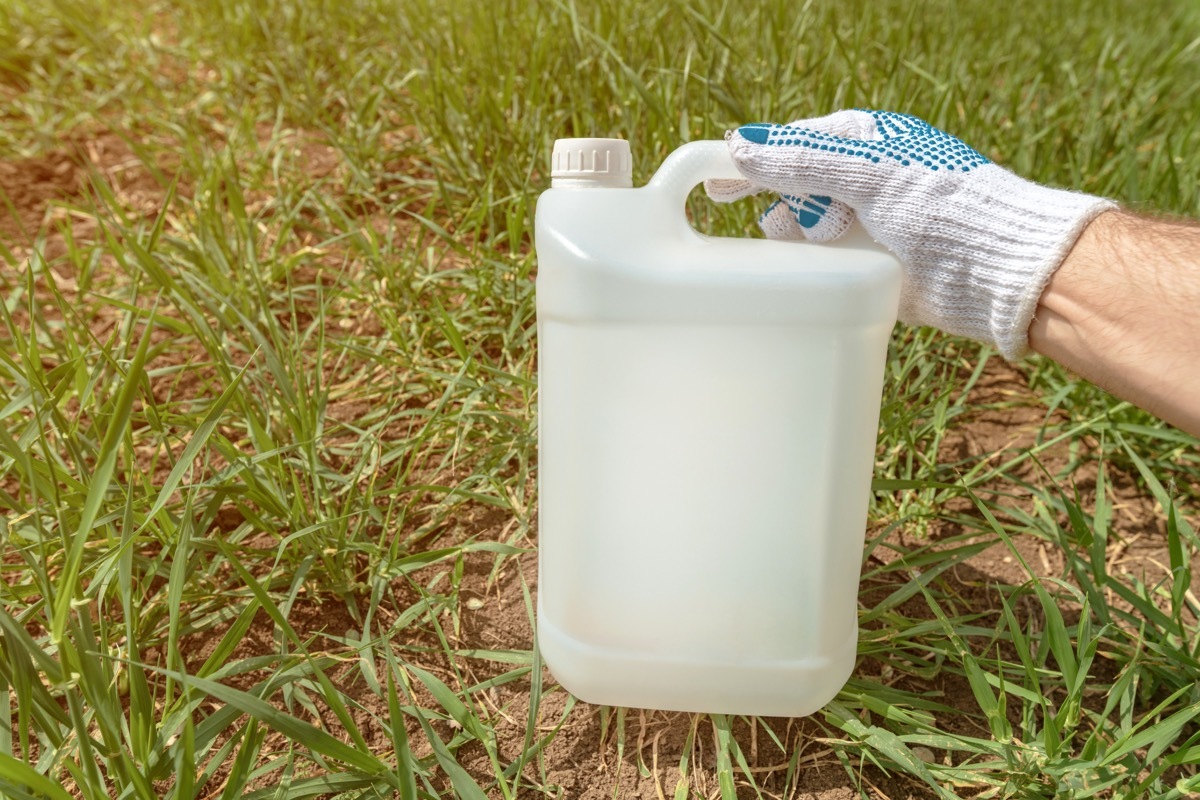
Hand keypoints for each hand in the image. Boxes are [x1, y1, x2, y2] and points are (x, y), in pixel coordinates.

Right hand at [706, 110, 1114, 359]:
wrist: (1001, 270)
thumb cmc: (945, 207)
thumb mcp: (869, 173)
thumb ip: (803, 162)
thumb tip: (740, 146)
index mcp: (871, 145)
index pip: (799, 144)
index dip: (758, 158)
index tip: (718, 177)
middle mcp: (869, 184)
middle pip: (798, 187)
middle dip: (775, 197)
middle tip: (746, 207)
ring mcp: (872, 228)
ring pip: (808, 229)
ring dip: (792, 234)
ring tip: (791, 241)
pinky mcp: (875, 271)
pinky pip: (825, 267)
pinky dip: (809, 269)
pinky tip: (799, 273)